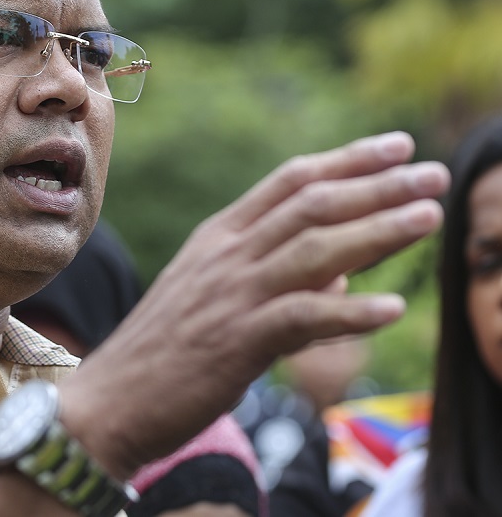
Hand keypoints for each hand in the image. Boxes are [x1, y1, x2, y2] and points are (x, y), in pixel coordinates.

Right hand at [60, 132, 448, 477]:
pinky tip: (393, 308)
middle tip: (433, 172)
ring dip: (378, 231)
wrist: (110, 399)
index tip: (397, 146)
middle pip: (311, 205)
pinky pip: (302, 319)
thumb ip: (274, 278)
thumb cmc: (164, 350)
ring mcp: (231, 296)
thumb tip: (342, 279)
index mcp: (219, 237)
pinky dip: (350, 314)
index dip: (347, 160)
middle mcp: (226, 256)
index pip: (290, 183)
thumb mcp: (213, 297)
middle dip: (378, 184)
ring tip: (430, 216)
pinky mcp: (235, 343)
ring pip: (315, 251)